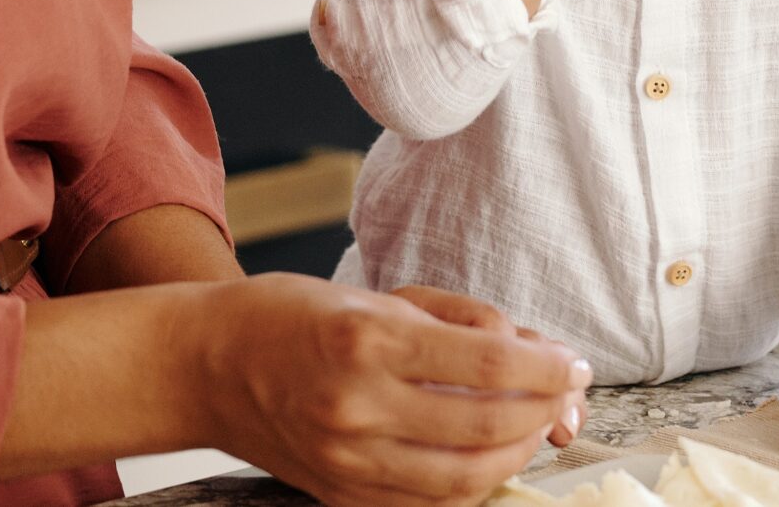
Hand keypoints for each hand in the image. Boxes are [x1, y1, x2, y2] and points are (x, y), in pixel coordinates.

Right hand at [201, 273, 590, 506]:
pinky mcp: (340, 494)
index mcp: (369, 339)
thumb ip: (458, 319)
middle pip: (486, 424)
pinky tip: (488, 457)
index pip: (488, 360)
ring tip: (534, 426)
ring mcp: (348, 459)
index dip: (546, 365)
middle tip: (566, 393)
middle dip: (543, 410)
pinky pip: (427, 503)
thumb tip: (532, 347)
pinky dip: (472, 484)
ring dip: (516, 453)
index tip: (573, 361)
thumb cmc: (291, 315)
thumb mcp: (376, 292)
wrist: (205, 364)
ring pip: (465, 477)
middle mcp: (359, 404)